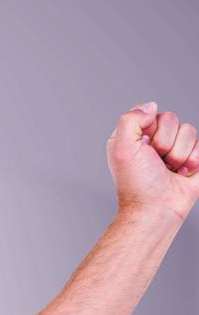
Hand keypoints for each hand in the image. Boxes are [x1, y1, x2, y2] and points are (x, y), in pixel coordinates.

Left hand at [107, 101, 198, 222]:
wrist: (157, 209)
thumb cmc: (137, 184)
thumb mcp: (122, 148)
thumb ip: (130, 119)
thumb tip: (150, 106)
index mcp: (134, 137)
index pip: (150, 112)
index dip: (149, 128)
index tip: (143, 147)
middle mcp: (154, 141)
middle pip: (172, 119)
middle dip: (165, 142)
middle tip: (157, 161)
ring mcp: (174, 149)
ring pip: (189, 131)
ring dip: (179, 154)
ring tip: (169, 169)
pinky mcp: (193, 158)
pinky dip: (193, 160)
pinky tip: (182, 173)